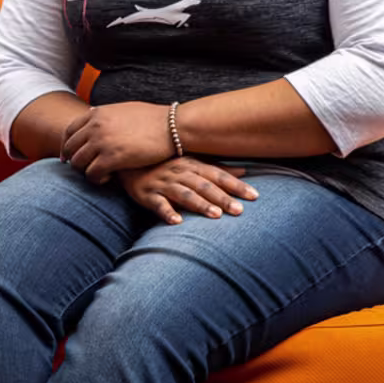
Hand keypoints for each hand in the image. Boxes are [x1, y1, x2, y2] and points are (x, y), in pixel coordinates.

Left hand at [60, 102, 175, 181]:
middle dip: (75, 161)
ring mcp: (101, 142)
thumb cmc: (152, 119)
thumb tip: (94, 115)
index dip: (66, 146)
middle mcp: (94, 127)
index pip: (69, 131)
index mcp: (96, 113)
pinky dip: (96, 179)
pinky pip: (92, 174)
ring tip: (99, 174)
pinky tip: (107, 178)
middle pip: (70, 149)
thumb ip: (105, 115)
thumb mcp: (123, 109)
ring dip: (86, 171)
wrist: (172, 126)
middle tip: (84, 169)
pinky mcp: (111, 159)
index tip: (68, 157)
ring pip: (78, 163)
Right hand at [117, 160, 258, 225]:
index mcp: (192, 165)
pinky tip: (177, 222)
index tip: (255, 196)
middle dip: (222, 198)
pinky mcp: (147, 195)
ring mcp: (163, 184)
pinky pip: (158, 204)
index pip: (218, 175)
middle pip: (204, 186)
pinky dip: (167, 212)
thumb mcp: (192, 162)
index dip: (236, 185)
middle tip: (239, 211)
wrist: (128, 161)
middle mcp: (180, 173)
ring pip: (184, 194)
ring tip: (215, 216)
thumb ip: (217, 168)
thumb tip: (245, 172)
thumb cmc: (165, 163)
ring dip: (200, 204)